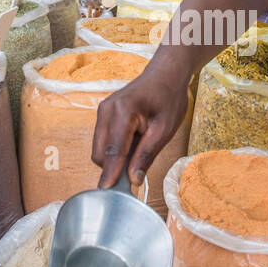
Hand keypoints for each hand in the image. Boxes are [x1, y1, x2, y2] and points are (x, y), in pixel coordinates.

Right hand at [93, 63, 189, 188]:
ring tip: (139, 150)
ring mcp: (102, 111)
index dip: (111, 173)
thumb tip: (133, 179)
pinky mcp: (104, 114)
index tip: (107, 192)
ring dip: (114, 159)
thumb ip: (146, 155)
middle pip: (100, 153)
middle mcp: (106, 110)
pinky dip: (114, 150)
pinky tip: (133, 143)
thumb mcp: (164, 130)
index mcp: (122, 111)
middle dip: (113, 167)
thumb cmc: (168, 98)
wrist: (165, 74)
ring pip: (99, 149)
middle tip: (136, 172)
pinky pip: (103, 141)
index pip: (113, 150)